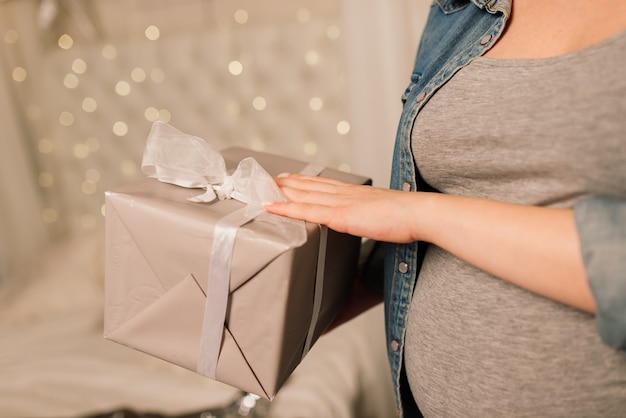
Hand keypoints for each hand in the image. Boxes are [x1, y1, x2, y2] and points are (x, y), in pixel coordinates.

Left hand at [265, 174, 418, 242]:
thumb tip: (367, 220)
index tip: (288, 178)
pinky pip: (306, 211)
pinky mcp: (339, 215)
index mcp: (354, 193)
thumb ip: (370, 215)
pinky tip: (271, 206)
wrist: (417, 213)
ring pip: (302, 194)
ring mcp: (340, 203)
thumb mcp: (383, 213)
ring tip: (262, 189)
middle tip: (265, 180)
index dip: (303, 181)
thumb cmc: (406, 217)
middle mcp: (343, 193)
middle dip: (285, 184)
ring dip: (280, 192)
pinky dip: (286, 208)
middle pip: (308, 186)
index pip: (323, 185)